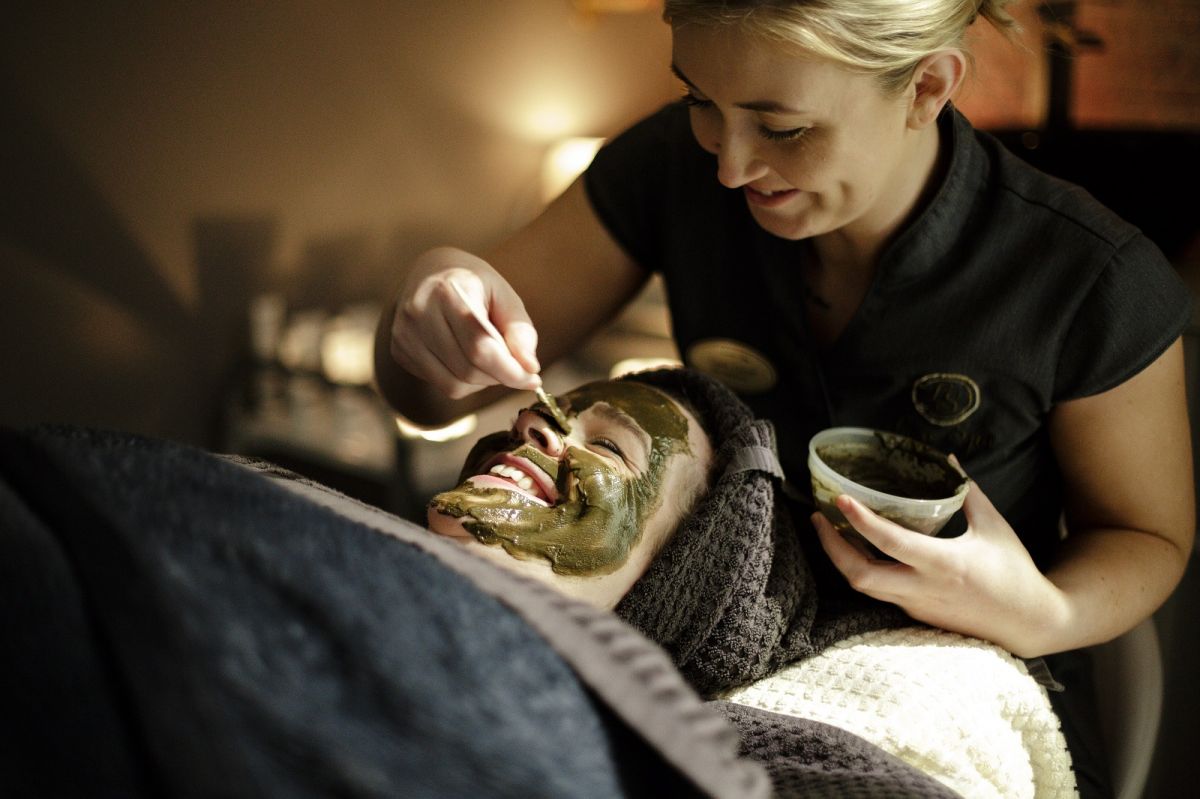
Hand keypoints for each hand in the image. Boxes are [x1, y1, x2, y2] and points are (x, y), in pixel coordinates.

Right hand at [387, 247, 541, 398]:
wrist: (430, 273)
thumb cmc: (475, 285)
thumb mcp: (504, 296)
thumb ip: (520, 330)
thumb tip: (530, 368)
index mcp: (449, 290)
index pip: (480, 345)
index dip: (510, 370)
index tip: (533, 378)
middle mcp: (419, 311)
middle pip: (468, 368)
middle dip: (500, 376)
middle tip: (516, 368)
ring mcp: (404, 334)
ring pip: (454, 383)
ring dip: (483, 381)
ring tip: (491, 359)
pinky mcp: (399, 351)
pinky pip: (441, 384)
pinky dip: (464, 381)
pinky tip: (467, 358)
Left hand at [812, 473, 1066, 656]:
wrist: (1030, 624)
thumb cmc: (1014, 571)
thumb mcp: (994, 526)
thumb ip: (967, 491)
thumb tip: (948, 458)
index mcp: (944, 563)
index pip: (891, 543)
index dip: (860, 521)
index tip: (840, 499)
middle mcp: (923, 588)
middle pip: (860, 576)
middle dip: (831, 547)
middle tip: (818, 517)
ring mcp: (916, 605)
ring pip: (864, 587)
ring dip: (841, 559)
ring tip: (829, 528)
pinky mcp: (916, 614)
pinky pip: (879, 592)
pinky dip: (861, 570)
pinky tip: (855, 548)